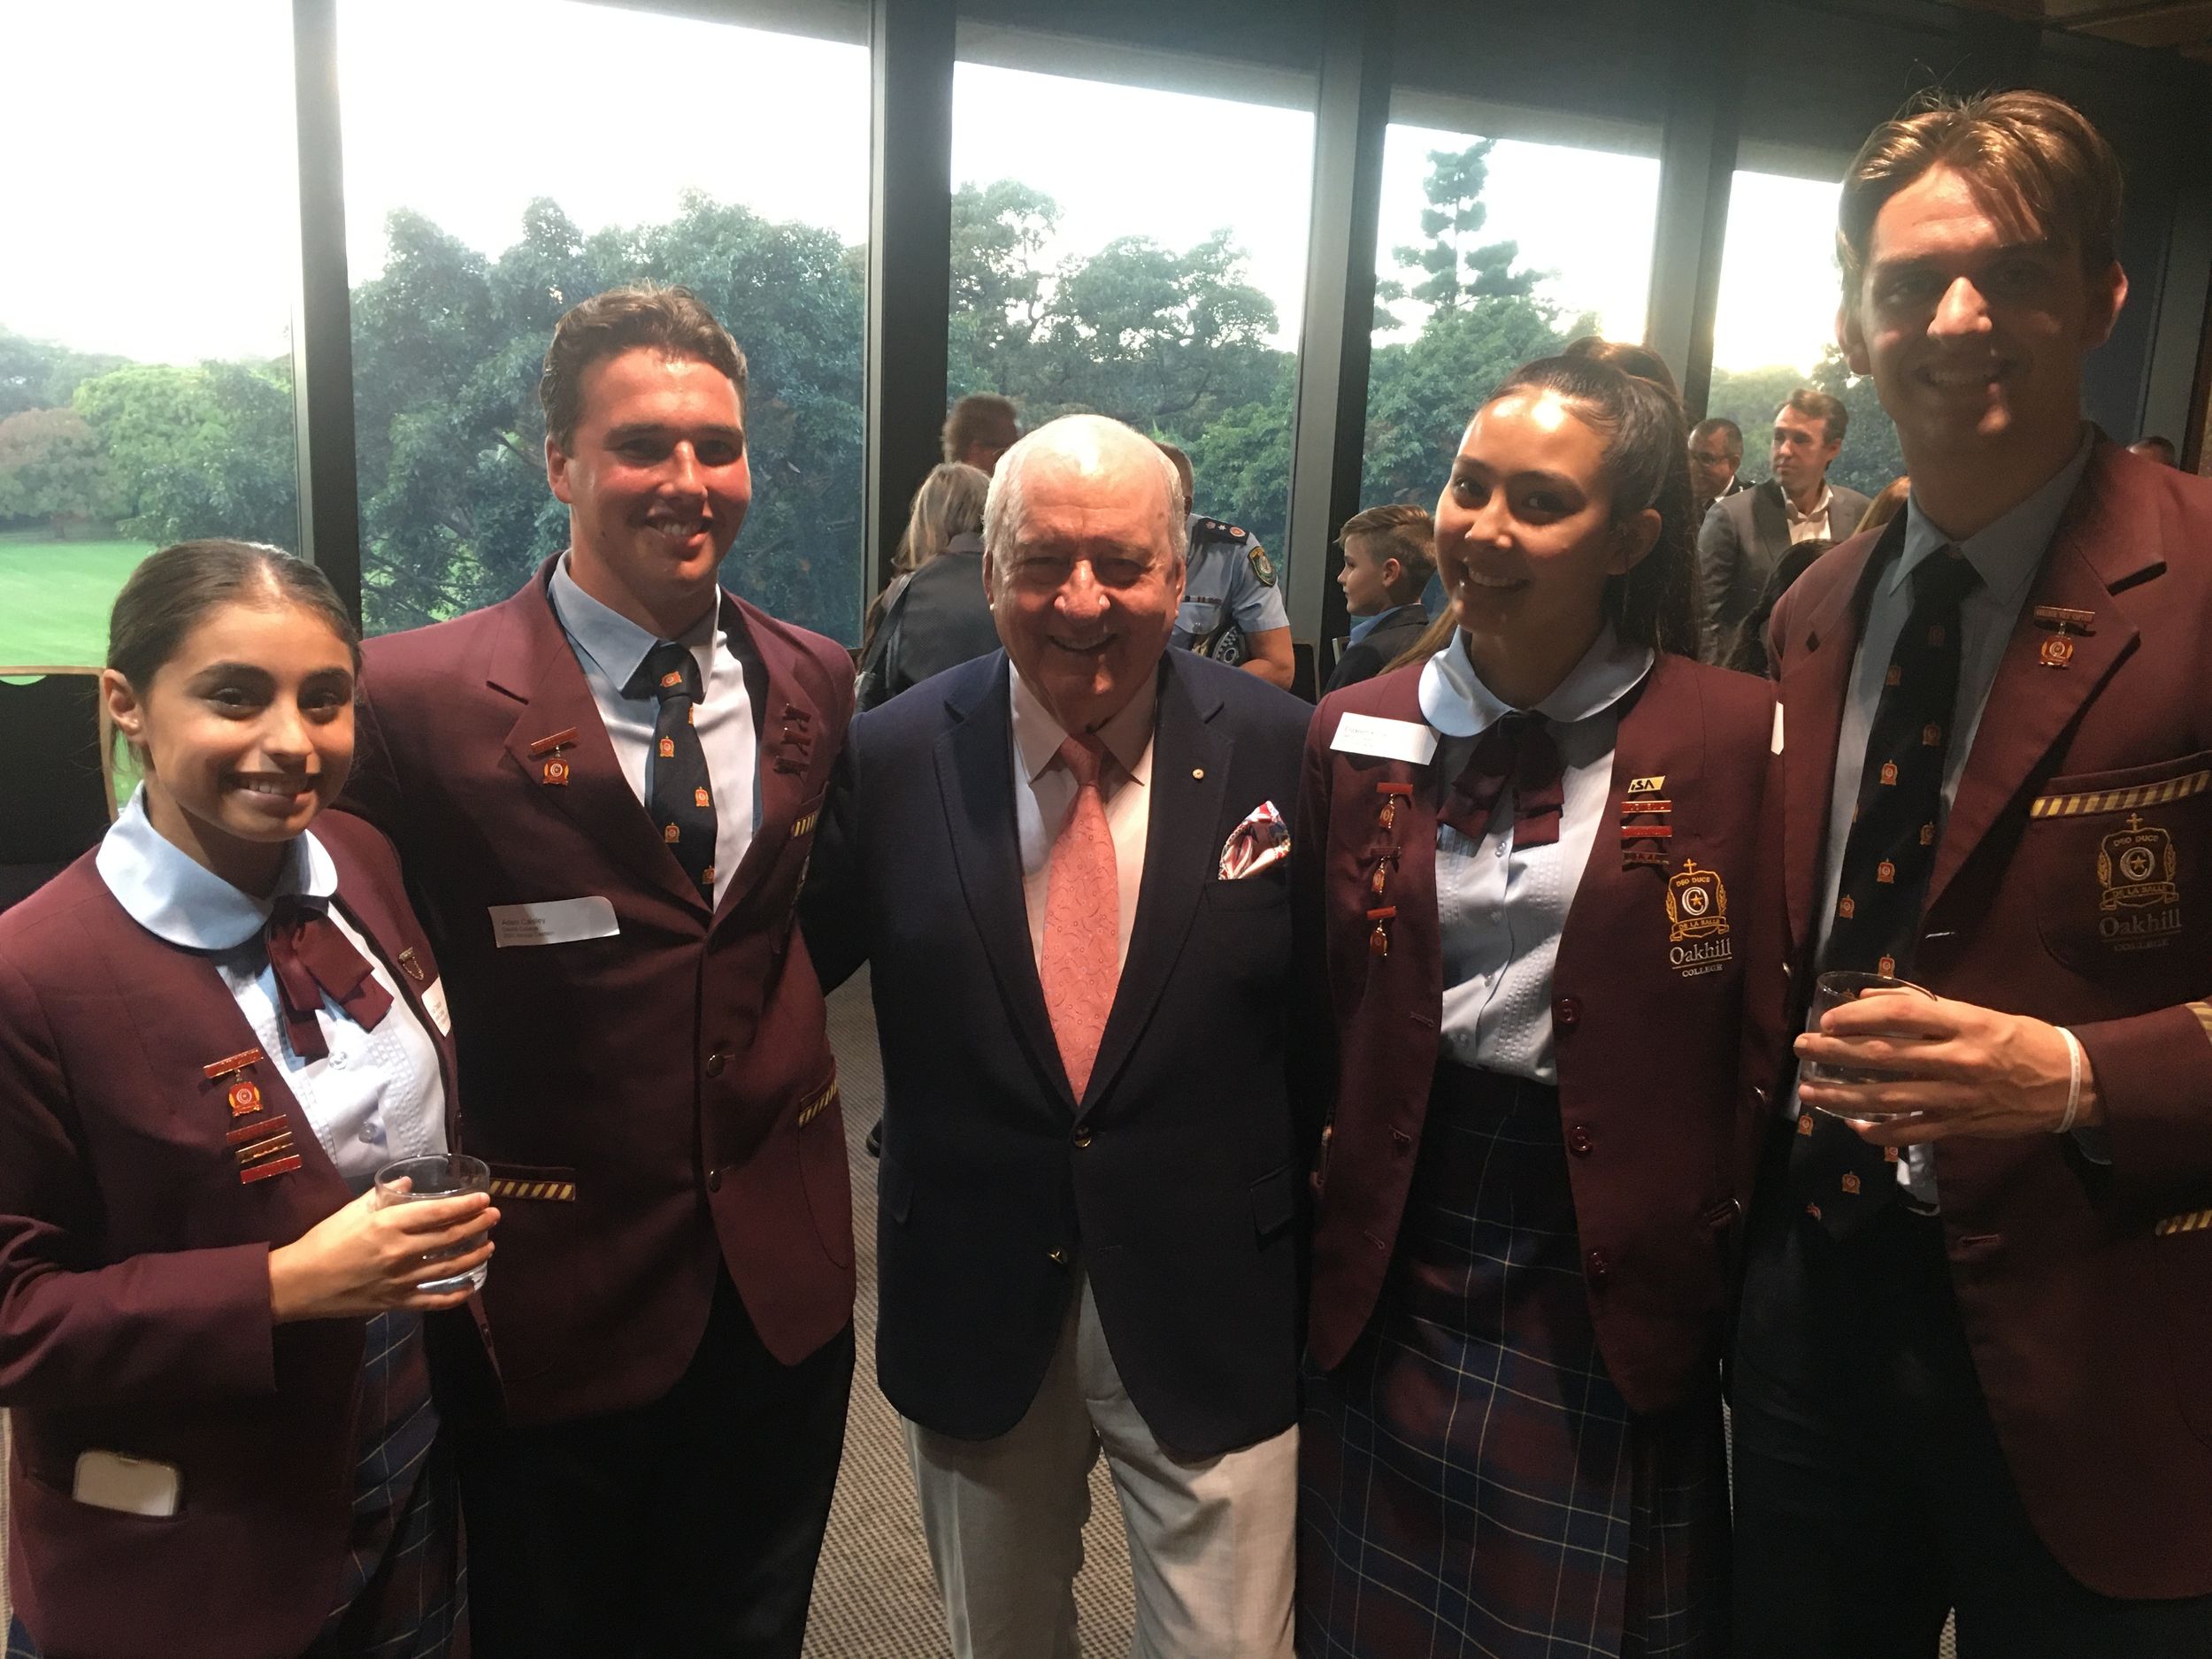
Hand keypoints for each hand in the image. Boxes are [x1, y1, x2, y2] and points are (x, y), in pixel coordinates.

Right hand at [268, 1188, 497, 1321]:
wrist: (298, 1283)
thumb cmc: (323, 1241)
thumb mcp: (351, 1210)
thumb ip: (383, 1196)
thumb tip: (409, 1183)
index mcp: (388, 1224)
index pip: (438, 1213)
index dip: (465, 1206)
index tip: (484, 1199)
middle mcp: (399, 1252)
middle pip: (449, 1238)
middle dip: (477, 1226)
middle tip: (494, 1217)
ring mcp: (400, 1280)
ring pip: (447, 1268)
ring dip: (473, 1257)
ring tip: (490, 1247)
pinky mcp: (395, 1302)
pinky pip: (432, 1301)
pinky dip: (454, 1296)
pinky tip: (469, 1288)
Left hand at [1794, 993, 2097, 1145]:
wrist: (2070, 1082)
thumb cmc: (2019, 1038)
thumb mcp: (1977, 1012)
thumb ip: (1925, 1008)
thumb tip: (1867, 1000)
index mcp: (1963, 1024)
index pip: (1901, 1015)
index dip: (1859, 1016)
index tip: (1828, 1019)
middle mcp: (1957, 1060)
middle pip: (1884, 1057)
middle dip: (1835, 1053)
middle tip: (1802, 1049)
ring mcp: (1957, 1097)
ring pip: (1889, 1099)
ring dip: (1843, 1096)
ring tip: (1809, 1091)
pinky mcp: (1961, 1126)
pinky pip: (1913, 1132)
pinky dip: (1880, 1133)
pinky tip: (1854, 1127)